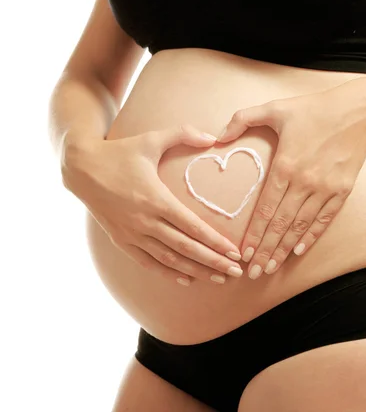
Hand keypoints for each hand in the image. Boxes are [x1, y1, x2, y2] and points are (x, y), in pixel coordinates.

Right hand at [62, 124, 243, 285]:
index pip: (192, 226)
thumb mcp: (151, 139)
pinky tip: (186, 279)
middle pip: (186, 248)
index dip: (215, 241)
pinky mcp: (121, 240)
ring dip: (195, 270)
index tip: (235, 252)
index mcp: (156, 198)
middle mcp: (145, 221)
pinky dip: (167, 273)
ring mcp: (132, 233)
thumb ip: (183, 134)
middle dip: (213, 261)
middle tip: (235, 271)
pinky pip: (147, 262)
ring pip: (169, 259)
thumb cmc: (119, 152)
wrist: (80, 168)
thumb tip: (214, 137)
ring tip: (218, 278)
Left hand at [217, 78, 365, 278]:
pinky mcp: (341, 191)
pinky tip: (298, 251)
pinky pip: (323, 219)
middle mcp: (304, 182)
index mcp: (285, 165)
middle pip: (280, 224)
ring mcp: (324, 189)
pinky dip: (310, 237)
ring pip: (300, 227)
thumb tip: (217, 136)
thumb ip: (242, 119)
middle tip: (252, 272)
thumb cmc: (314, 109)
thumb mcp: (274, 107)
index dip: (254, 234)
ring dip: (284, 249)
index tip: (243, 252)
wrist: (357, 112)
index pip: (266, 209)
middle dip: (265, 250)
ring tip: (271, 267)